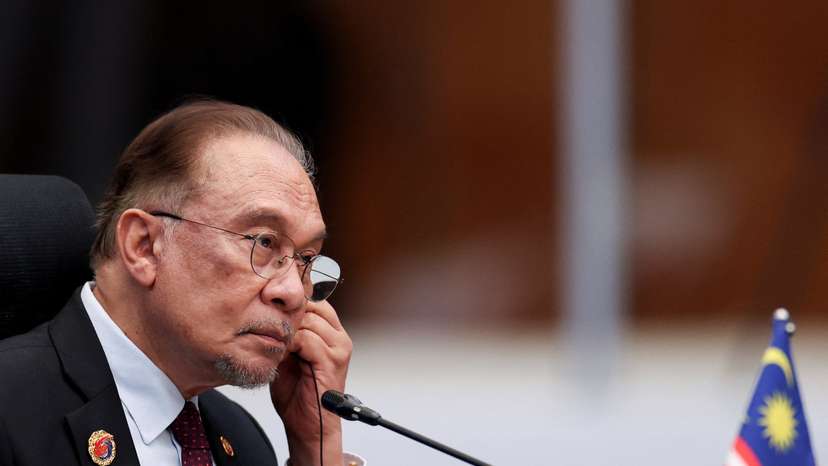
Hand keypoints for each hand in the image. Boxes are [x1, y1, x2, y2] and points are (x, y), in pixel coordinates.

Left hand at [270, 300, 351, 464]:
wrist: (307, 426)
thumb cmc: (297, 393)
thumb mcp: (288, 354)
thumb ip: (287, 333)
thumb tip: (269, 312)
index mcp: (332, 333)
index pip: (316, 301)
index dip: (293, 305)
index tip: (272, 312)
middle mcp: (340, 337)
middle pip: (311, 307)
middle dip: (287, 317)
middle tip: (270, 330)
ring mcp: (339, 348)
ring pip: (308, 321)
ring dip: (287, 332)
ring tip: (275, 346)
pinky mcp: (333, 361)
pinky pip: (307, 340)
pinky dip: (290, 345)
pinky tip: (281, 356)